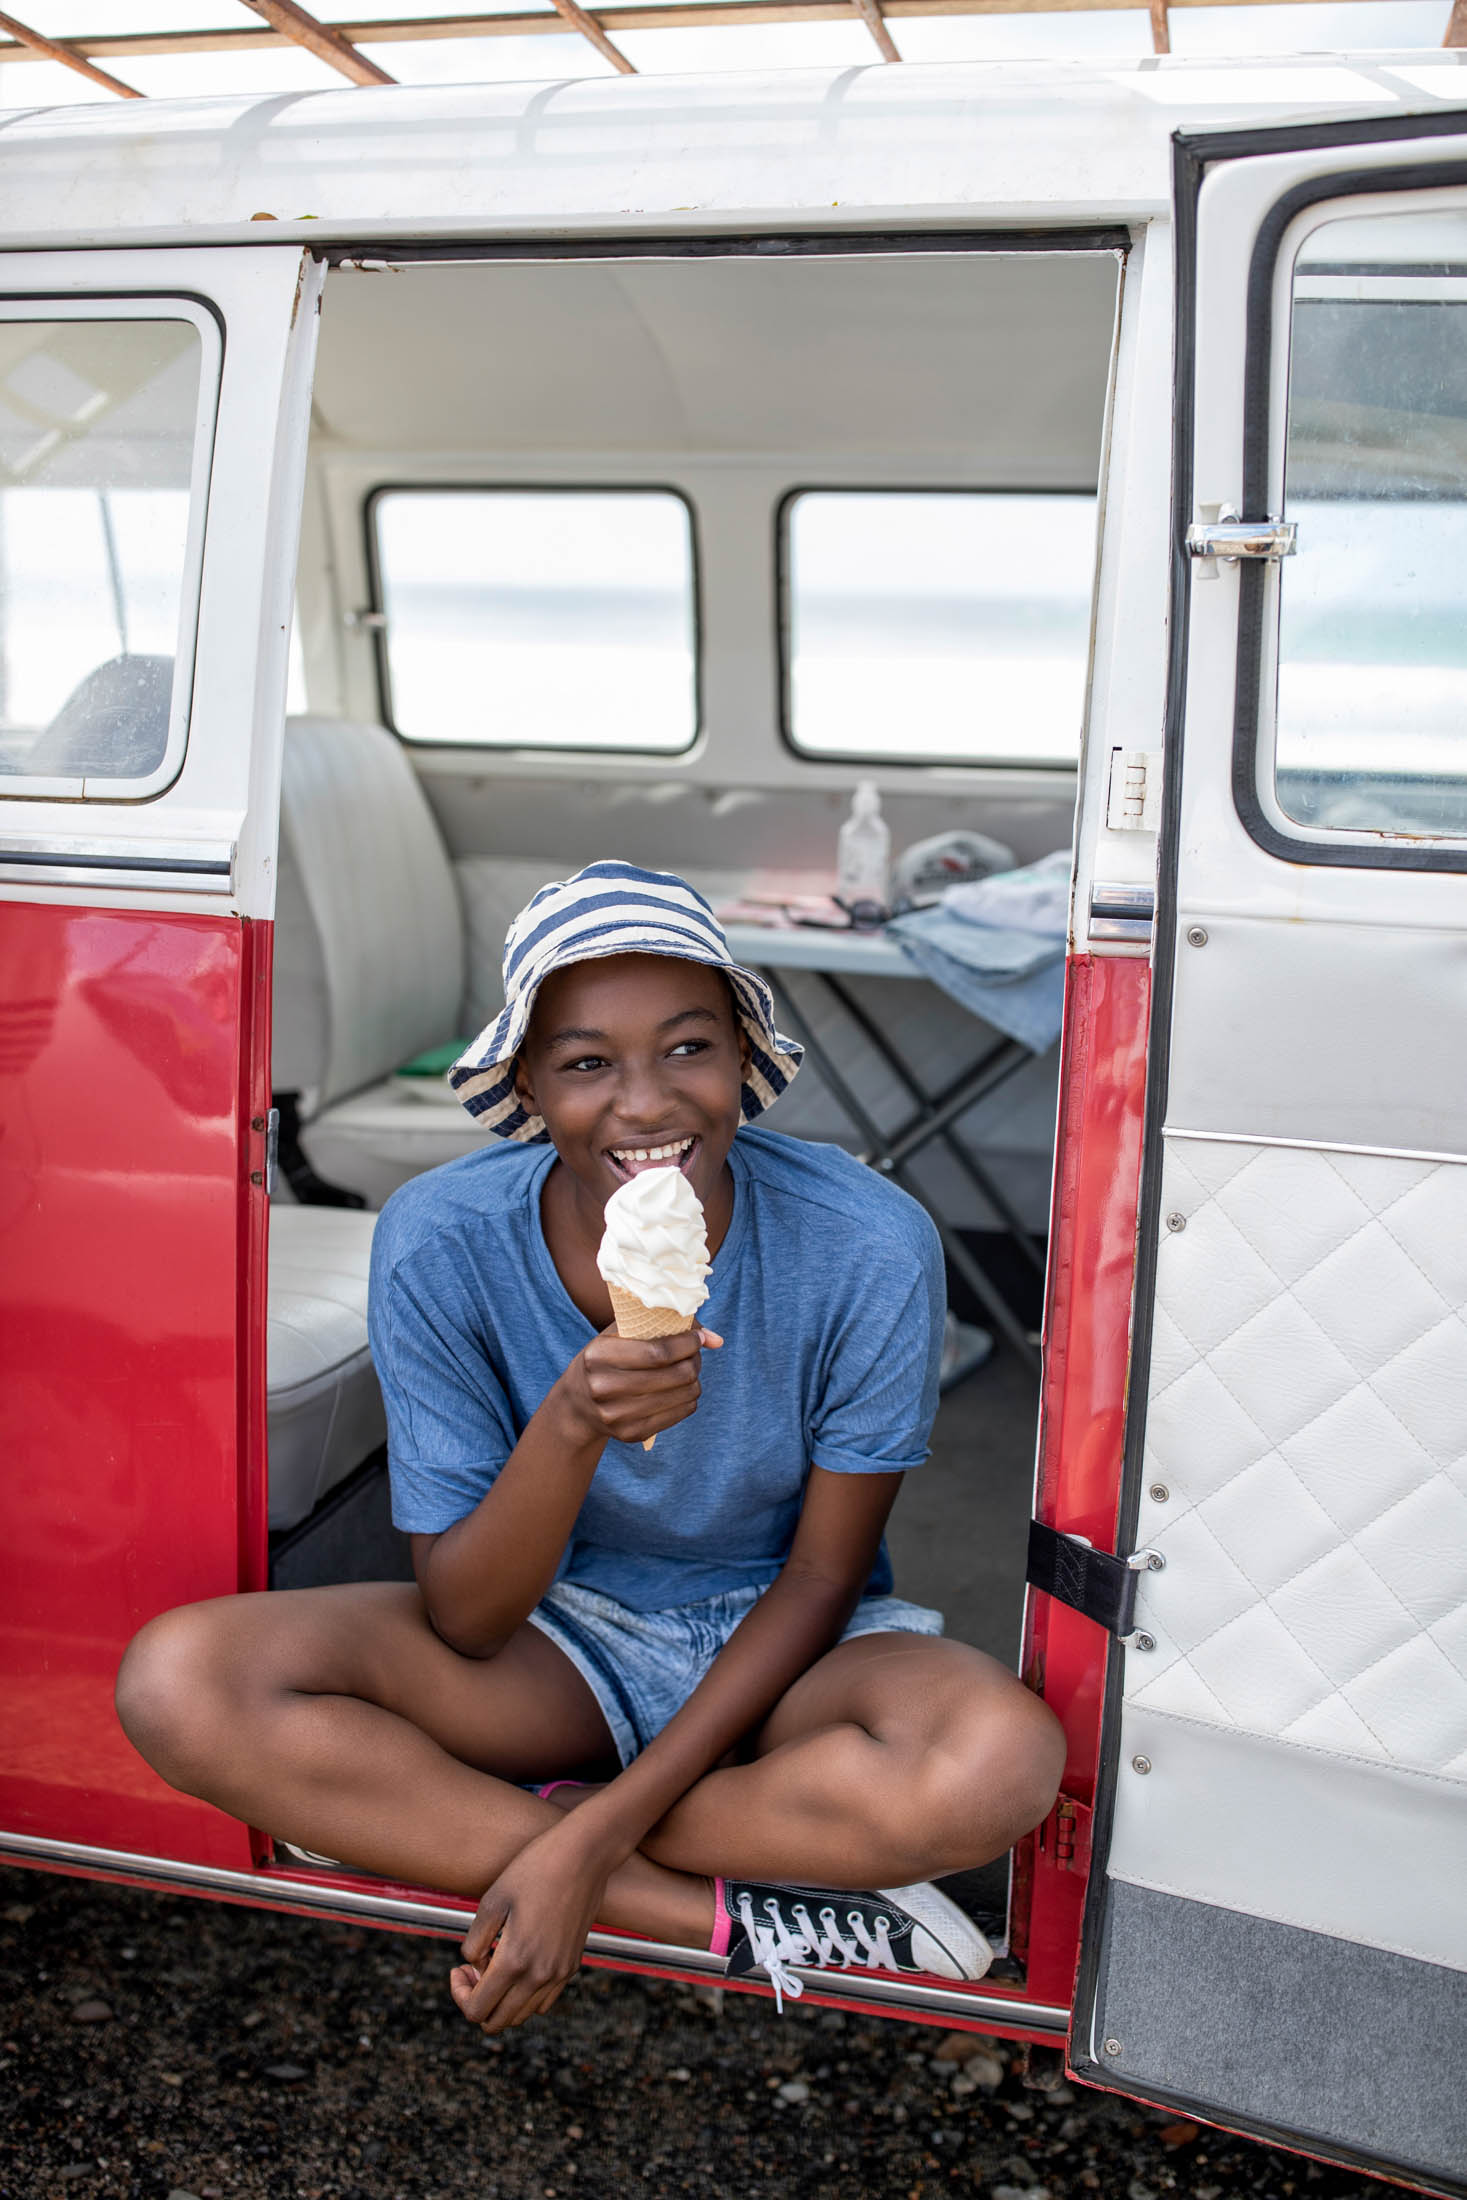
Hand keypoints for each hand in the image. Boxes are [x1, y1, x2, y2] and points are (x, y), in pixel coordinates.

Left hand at [450, 1819, 616, 2033]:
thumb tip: (475, 1964)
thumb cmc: (535, 1869)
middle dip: (477, 2001)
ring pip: (522, 2015)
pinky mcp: (572, 1964)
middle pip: (498, 2021)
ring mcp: (559, 1972)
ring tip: (494, 1964)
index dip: (459, 1995)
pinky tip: (519, 1964)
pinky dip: (525, 1995)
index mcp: (515, 1960)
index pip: (477, 2010)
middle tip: (472, 1968)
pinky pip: (544, 2001)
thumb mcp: (493, 1899)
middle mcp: (540, 1975)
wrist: (585, 1854)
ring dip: (501, 2000)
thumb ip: (475, 1941)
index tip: (458, 1969)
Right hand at [559, 1324, 722, 1449]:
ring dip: (694, 1380)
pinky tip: (682, 1389)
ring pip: (682, 1395)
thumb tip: (716, 1340)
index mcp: (598, 1356)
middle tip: (696, 1354)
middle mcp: (603, 1388)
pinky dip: (688, 1399)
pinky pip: (679, 1414)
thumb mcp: (619, 1334)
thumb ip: (664, 1327)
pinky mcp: (630, 1434)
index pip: (658, 1352)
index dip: (687, 1344)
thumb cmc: (605, 1359)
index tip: (697, 1337)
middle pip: (674, 1375)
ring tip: (689, 1370)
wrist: (576, 1405)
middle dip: (694, 1360)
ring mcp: (616, 1416)